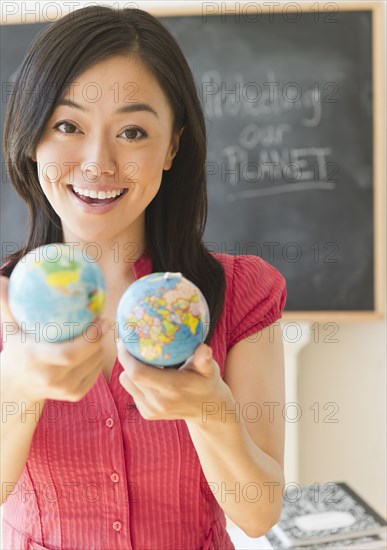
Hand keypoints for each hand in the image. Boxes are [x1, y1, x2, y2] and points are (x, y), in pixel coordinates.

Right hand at [0, 275, 107, 402]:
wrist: (17, 385)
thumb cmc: (16, 349)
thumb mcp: (9, 329)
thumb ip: (5, 305)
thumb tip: (0, 279)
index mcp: (36, 360)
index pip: (69, 353)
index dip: (89, 338)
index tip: (99, 319)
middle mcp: (51, 379)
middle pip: (87, 357)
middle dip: (99, 338)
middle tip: (105, 321)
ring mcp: (64, 390)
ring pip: (95, 364)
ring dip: (100, 346)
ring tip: (99, 332)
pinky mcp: (75, 396)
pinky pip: (96, 373)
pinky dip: (98, 359)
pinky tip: (95, 348)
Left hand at [117, 340, 228, 421]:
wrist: (206, 410)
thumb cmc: (206, 382)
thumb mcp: (209, 370)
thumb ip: (204, 360)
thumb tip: (204, 349)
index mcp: (172, 388)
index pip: (138, 373)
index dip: (126, 357)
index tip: (125, 340)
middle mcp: (159, 402)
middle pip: (128, 377)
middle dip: (125, 358)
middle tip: (128, 343)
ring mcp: (152, 410)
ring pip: (127, 383)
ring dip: (128, 369)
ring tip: (138, 357)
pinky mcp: (147, 414)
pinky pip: (132, 391)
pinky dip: (135, 381)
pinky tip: (147, 374)